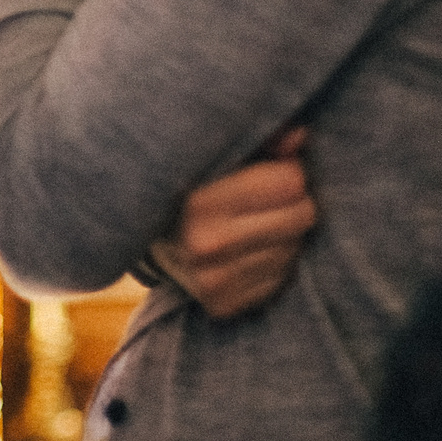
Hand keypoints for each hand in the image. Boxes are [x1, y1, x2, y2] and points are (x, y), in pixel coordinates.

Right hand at [152, 127, 314, 318]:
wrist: (140, 232)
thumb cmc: (190, 180)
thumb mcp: (217, 152)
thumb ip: (260, 139)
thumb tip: (299, 135)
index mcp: (199, 202)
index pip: (291, 182)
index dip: (287, 170)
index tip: (269, 168)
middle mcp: (205, 246)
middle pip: (301, 215)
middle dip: (293, 201)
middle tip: (265, 196)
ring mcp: (213, 282)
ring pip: (294, 248)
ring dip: (283, 234)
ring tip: (251, 222)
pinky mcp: (222, 305)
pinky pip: (280, 279)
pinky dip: (272, 262)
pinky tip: (246, 249)